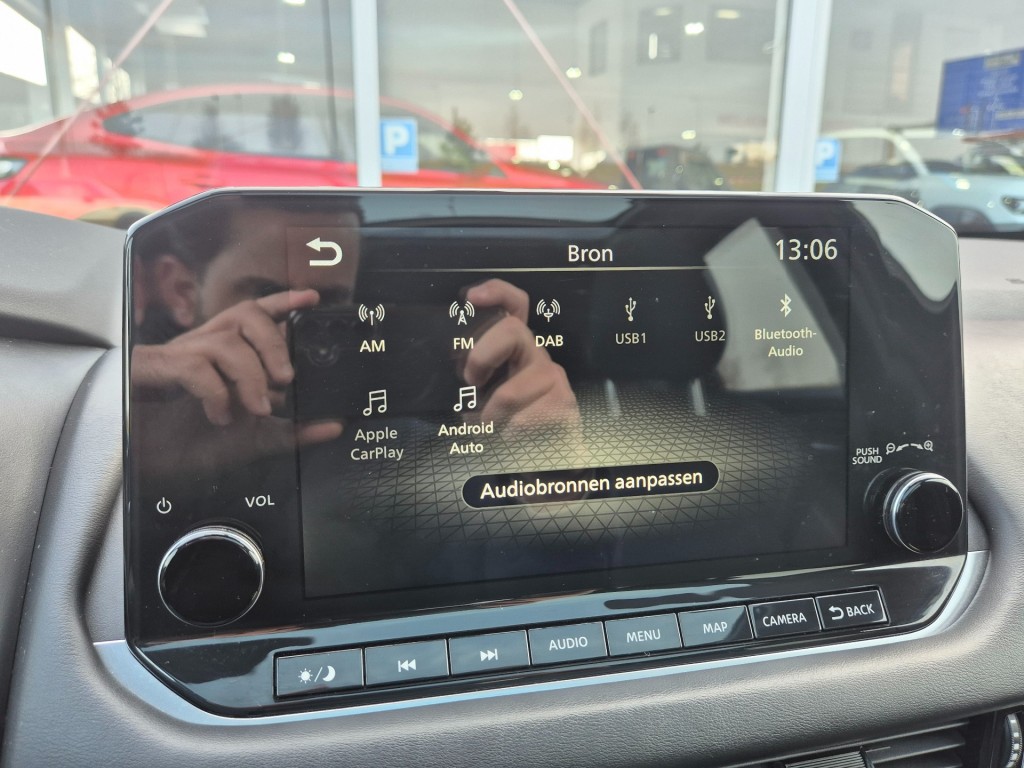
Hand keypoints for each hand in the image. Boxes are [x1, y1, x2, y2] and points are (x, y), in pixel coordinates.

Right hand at [131, 289, 341, 474]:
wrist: (139, 466)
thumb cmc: (189, 446)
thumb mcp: (251, 439)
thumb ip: (291, 432)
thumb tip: (334, 427)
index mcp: (223, 355)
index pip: (255, 315)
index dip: (282, 301)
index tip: (312, 298)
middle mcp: (201, 346)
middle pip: (245, 315)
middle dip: (274, 343)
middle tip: (286, 379)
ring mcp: (176, 356)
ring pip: (226, 341)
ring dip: (250, 375)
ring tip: (257, 409)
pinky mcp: (152, 371)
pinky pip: (194, 365)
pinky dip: (216, 392)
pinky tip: (220, 415)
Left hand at [463, 279, 579, 431]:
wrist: (548, 462)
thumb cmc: (508, 427)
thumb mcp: (484, 399)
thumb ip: (473, 384)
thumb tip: (451, 383)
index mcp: (515, 350)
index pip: (515, 306)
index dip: (496, 293)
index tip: (471, 298)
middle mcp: (537, 357)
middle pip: (512, 332)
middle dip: (482, 356)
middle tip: (471, 383)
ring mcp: (554, 380)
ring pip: (508, 393)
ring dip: (490, 420)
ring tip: (493, 432)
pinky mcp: (565, 407)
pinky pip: (523, 422)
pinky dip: (508, 439)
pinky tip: (514, 442)